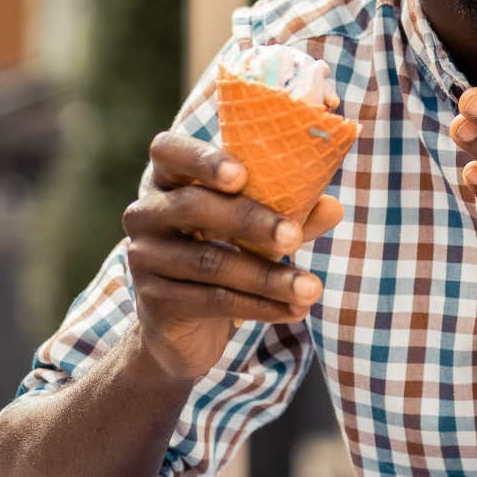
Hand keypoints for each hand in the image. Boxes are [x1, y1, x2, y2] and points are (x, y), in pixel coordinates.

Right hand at [121, 133, 343, 380]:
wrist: (182, 325)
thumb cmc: (226, 253)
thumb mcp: (257, 229)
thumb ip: (290, 214)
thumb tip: (333, 208)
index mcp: (169, 179)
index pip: (169, 151)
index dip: (203, 159)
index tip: (241, 175)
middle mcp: (146, 213)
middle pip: (194, 206)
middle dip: (250, 221)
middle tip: (294, 238)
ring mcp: (144, 257)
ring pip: (209, 262)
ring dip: (268, 276)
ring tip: (311, 288)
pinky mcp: (154, 300)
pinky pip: (212, 300)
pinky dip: (260, 306)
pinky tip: (294, 310)